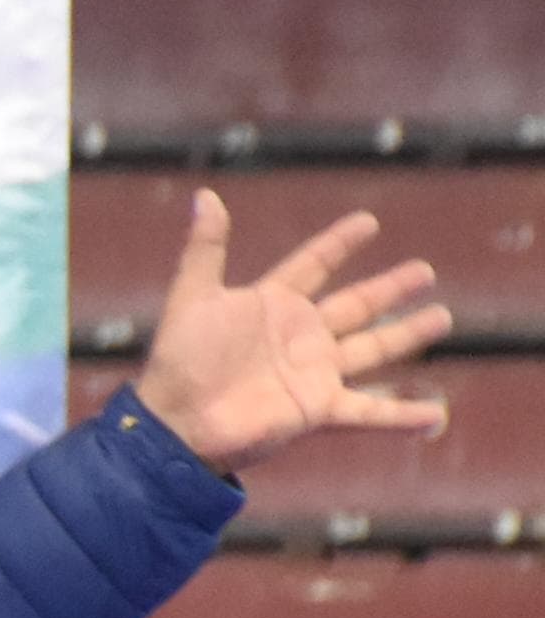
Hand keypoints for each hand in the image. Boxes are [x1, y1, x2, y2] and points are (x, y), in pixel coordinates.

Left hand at [132, 192, 449, 471]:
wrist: (176, 421)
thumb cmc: (178, 361)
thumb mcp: (192, 297)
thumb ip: (204, 249)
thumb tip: (206, 196)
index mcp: (272, 305)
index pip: (312, 266)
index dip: (338, 244)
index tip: (368, 222)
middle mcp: (300, 336)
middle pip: (356, 306)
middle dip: (390, 290)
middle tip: (425, 271)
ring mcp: (313, 372)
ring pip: (374, 349)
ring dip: (408, 335)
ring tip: (441, 318)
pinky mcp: (319, 408)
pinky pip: (371, 411)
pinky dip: (404, 415)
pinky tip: (436, 416)